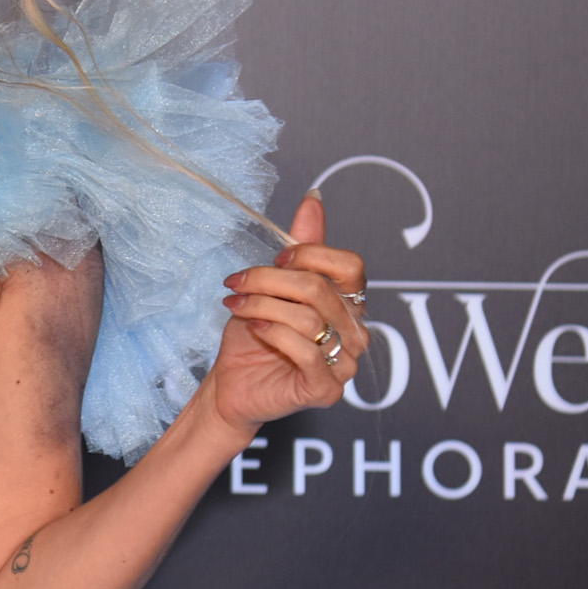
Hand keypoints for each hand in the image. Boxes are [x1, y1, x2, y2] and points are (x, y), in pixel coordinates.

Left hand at [204, 190, 369, 433]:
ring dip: (261, 305)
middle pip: (318, 288)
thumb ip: (302, 246)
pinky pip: (305, 352)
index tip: (277, 259)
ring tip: (235, 306)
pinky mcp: (325, 390)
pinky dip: (273, 333)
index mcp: (348, 303)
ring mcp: (345, 364)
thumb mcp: (274, 283)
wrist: (233, 383)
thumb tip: (315, 198)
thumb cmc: (256, 333)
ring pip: (308, 318)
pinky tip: (253, 328)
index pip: (350, 265)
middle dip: (269, 279)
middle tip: (237, 282)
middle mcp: (355, 333)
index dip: (310, 255)